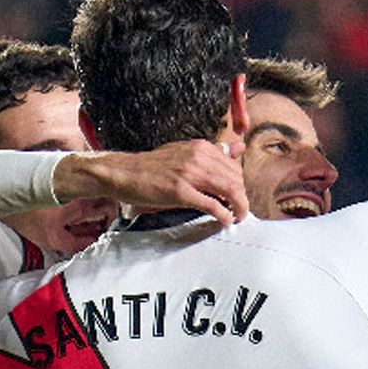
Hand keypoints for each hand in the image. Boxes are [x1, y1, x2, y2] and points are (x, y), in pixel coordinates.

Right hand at [53, 140, 248, 226]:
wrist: (125, 172)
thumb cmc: (153, 167)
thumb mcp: (185, 153)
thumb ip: (212, 153)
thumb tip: (237, 148)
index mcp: (201, 147)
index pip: (234, 166)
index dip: (241, 184)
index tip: (238, 197)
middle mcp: (198, 157)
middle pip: (236, 179)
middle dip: (242, 197)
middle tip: (239, 210)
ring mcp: (190, 174)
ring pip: (229, 190)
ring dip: (237, 207)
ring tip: (236, 217)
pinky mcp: (181, 191)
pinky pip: (212, 204)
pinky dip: (223, 215)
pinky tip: (225, 221)